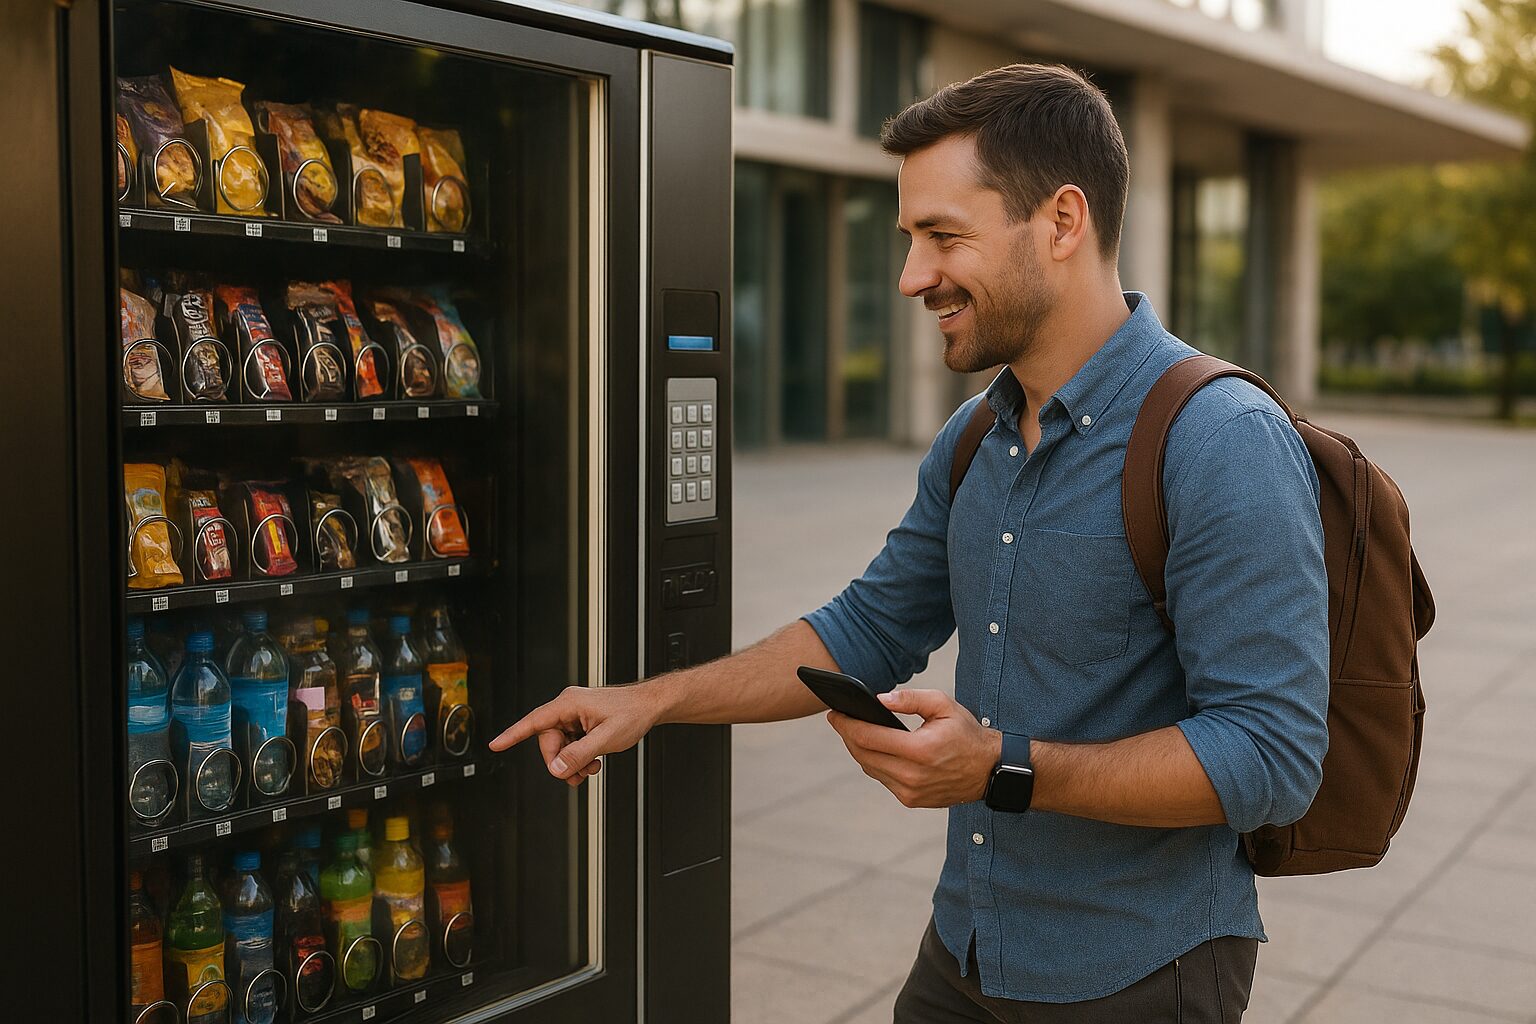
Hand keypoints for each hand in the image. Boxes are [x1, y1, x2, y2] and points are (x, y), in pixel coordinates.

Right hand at [489, 684, 661, 786]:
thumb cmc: (632, 713)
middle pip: (548, 742)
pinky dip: (579, 757)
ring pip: (559, 747)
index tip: (495, 744)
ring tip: (592, 769)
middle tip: (579, 774)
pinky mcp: (581, 723)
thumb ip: (579, 754)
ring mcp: (574, 716)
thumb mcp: (606, 738)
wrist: (650, 706)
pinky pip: (570, 745)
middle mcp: (568, 707)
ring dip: (572, 762)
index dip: (513, 734)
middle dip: (561, 762)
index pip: (534, 721)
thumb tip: (557, 769)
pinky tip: (594, 762)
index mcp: (569, 704)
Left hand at [825, 688, 1000, 807]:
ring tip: (852, 730)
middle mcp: (912, 776)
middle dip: (847, 735)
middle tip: (838, 718)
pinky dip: (874, 762)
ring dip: (857, 749)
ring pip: (869, 768)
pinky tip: (871, 747)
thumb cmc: (967, 733)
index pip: (868, 738)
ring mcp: (910, 792)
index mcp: (920, 751)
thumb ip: (910, 698)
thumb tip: (878, 699)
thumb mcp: (943, 705)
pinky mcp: (911, 800)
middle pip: (862, 755)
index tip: (834, 712)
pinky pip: (882, 779)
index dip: (846, 724)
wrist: (991, 770)